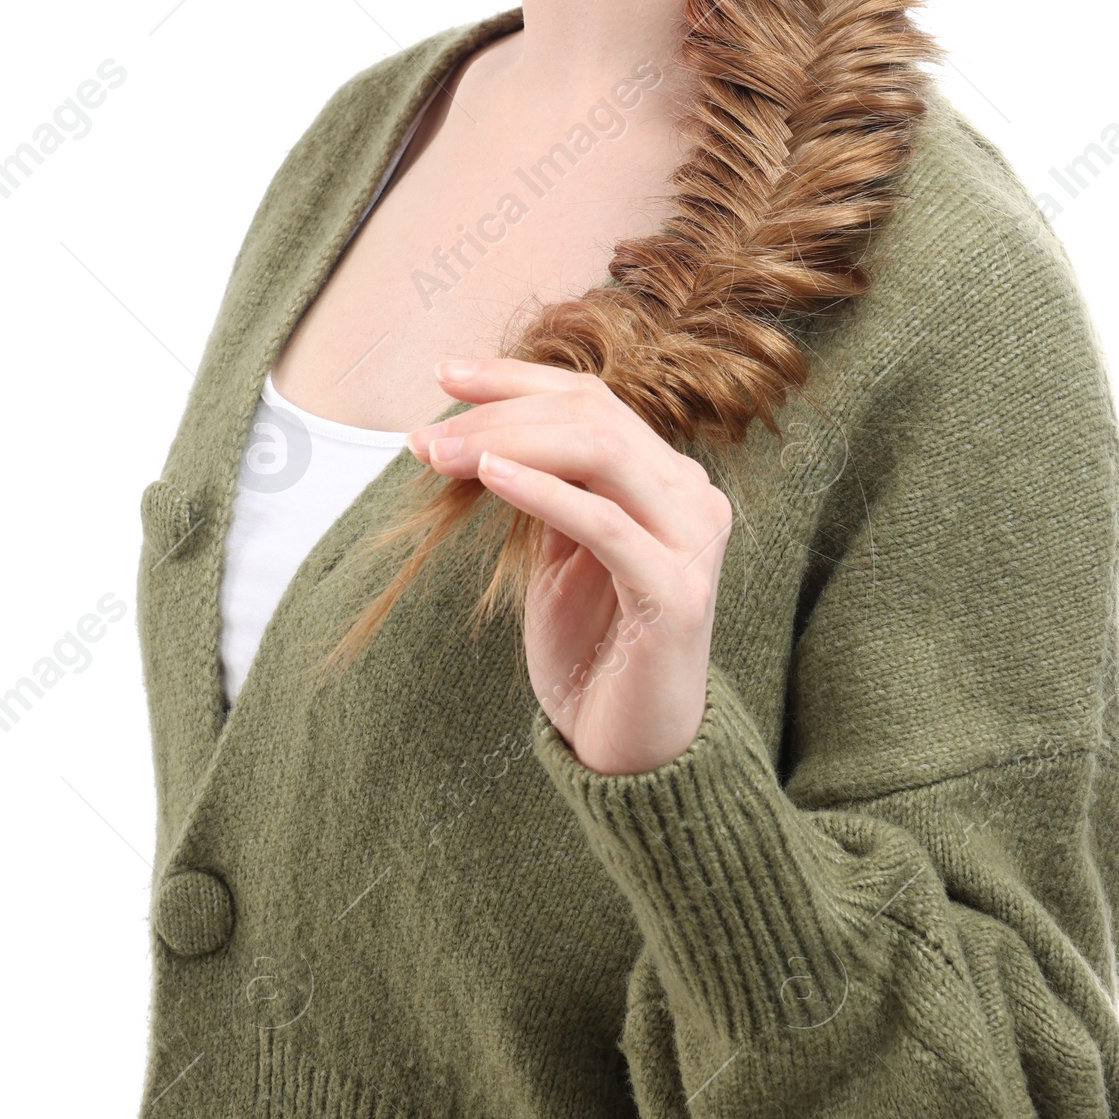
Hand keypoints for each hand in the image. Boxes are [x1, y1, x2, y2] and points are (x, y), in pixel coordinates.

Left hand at [407, 357, 732, 774]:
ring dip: (509, 444)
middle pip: (594, 417)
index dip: (517, 379)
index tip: (445, 374)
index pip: (593, 400)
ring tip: (441, 454)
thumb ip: (547, 485)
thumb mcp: (560, 550)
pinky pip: (604, 525)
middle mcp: (693, 496)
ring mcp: (693, 542)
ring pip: (602, 453)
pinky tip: (489, 479)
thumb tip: (478, 426)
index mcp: (668, 478)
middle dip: (500, 414)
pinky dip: (542, 492)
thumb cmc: (591, 646)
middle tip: (426, 435)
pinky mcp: (677, 594)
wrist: (630, 744)